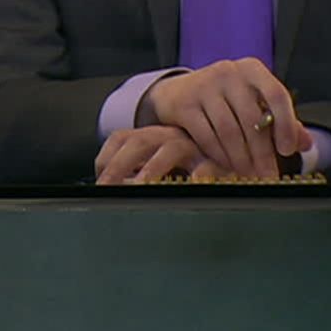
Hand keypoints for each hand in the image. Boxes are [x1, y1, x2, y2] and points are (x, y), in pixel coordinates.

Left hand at [95, 125, 230, 183]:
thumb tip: (105, 193)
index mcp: (150, 137)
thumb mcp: (156, 166)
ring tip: (141, 188)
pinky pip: (206, 165)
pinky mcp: (216, 158)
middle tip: (107, 187)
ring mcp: (192, 146)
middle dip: (118, 165)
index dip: (105, 159)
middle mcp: (167, 137)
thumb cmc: (186, 166)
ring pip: (169, 150)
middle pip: (138, 142)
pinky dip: (197, 177)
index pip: (120, 139)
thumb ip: (133, 177)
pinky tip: (187, 187)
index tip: (98, 183)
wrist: (232, 152)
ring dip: (152, 170)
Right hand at [137, 59, 312, 176]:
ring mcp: (204, 86)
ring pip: (229, 131)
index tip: (287, 150)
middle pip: (252, 119)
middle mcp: (229, 73)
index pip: (276, 94)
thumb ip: (280, 121)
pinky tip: (227, 166)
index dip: (286, 124)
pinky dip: (220, 156)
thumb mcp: (253, 102)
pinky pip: (207, 137)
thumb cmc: (225, 100)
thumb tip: (307, 143)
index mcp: (252, 70)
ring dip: (241, 159)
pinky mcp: (184, 104)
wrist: (177, 92)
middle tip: (268, 176)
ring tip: (248, 175)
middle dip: (262, 154)